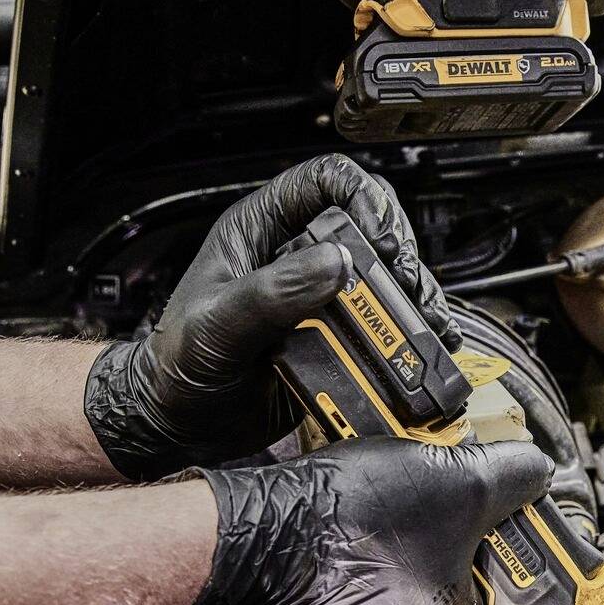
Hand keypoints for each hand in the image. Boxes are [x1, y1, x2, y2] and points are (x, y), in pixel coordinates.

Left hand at [84, 154, 459, 478]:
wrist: (179, 424)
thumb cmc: (177, 365)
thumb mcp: (218, 326)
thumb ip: (272, 292)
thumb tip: (336, 264)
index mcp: (262, 230)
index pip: (326, 180)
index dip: (363, 198)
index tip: (380, 241)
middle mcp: (296, 256)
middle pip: (371, 227)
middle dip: (401, 254)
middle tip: (407, 289)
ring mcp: (320, 298)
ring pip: (385, 277)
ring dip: (414, 298)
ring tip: (426, 327)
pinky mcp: (336, 339)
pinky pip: (384, 326)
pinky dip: (410, 336)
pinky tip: (424, 350)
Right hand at [196, 438, 553, 604]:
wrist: (265, 528)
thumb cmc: (362, 523)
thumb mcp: (461, 482)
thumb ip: (512, 477)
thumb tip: (535, 470)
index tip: (497, 584)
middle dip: (444, 585)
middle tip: (444, 535)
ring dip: (396, 575)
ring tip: (395, 522)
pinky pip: (344, 601)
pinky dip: (351, 571)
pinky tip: (352, 530)